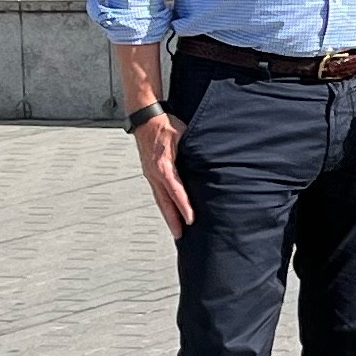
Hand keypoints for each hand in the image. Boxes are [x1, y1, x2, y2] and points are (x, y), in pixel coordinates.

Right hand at [133, 112, 192, 238]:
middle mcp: (155, 173)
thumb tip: (209, 158)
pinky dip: (164, 204)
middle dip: (173, 220)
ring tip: (176, 229)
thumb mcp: (183, 135)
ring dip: (168, 215)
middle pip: (165, 202)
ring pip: (160, 200)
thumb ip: (194, 149)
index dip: (183, 207)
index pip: (176, 191)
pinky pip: (158, 192)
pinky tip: (170, 211)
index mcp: (163, 166)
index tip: (191, 220)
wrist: (146, 119)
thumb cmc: (165, 125)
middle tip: (180, 235)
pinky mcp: (150, 173)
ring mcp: (151, 174)